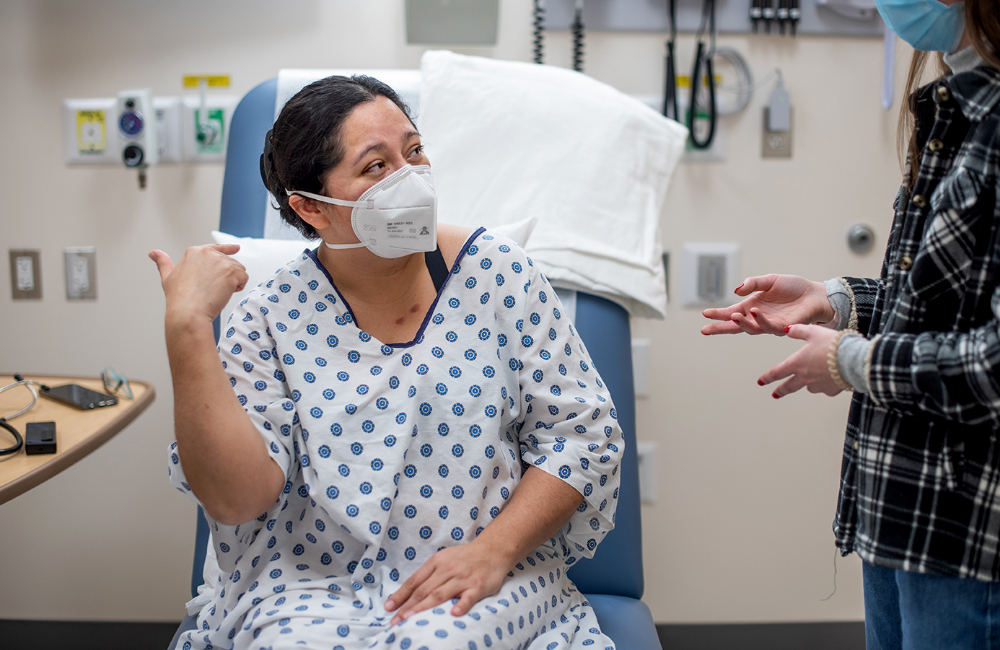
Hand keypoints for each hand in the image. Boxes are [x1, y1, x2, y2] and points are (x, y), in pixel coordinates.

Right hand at [149, 244, 247, 328]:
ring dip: (233, 282)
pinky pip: (244, 278)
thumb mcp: (168, 277)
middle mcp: (208, 253)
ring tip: (217, 292)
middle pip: (230, 262)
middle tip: (212, 290)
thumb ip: (163, 263)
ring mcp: (220, 261)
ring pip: (239, 270)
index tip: (236, 248)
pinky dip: (238, 288)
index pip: (216, 248)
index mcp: (194, 252)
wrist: (188, 313)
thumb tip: (154, 253)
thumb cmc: (178, 299)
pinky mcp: (231, 271)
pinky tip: (224, 294)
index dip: (227, 249)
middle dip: (226, 277)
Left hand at [385, 540, 509, 624]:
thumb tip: (409, 593)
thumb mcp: (444, 560)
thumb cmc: (465, 557)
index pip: (414, 581)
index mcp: (436, 563)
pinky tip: (453, 614)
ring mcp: (462, 579)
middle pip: (423, 590)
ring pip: (440, 595)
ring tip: (411, 620)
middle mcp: (447, 570)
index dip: (400, 595)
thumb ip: (429, 575)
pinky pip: (468, 598)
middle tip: (395, 621)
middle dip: (407, 607)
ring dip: (424, 608)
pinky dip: (461, 605)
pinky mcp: (477, 586)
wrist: (492, 550)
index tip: (388, 608)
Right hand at [701, 274, 833, 335]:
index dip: (718, 314)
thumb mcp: (770, 280)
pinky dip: (760, 320)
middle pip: (735, 326)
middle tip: (706, 329)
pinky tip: (754, 312)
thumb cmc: (794, 288)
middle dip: (720, 328)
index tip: (705, 314)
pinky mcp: (783, 327)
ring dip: (740, 323)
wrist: (815, 294)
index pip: (730, 313)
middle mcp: (758, 317)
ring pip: (750, 328)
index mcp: (752, 306)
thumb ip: (753, 283)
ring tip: (732, 315)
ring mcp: (769, 324)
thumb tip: (736, 290)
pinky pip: (769, 326)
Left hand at [758, 324, 842, 397]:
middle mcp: (804, 377)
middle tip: (775, 394)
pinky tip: (833, 376)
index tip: (761, 381)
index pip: (777, 372)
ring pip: (809, 386)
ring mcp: (817, 386)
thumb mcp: (813, 332)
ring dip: (809, 383)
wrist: (853, 360)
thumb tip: (787, 329)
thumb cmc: (833, 345)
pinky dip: (827, 383)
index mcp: (796, 364)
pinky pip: (826, 388)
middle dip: (781, 390)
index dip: (768, 377)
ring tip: (817, 374)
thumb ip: (798, 331)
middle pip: (789, 387)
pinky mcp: (830, 390)